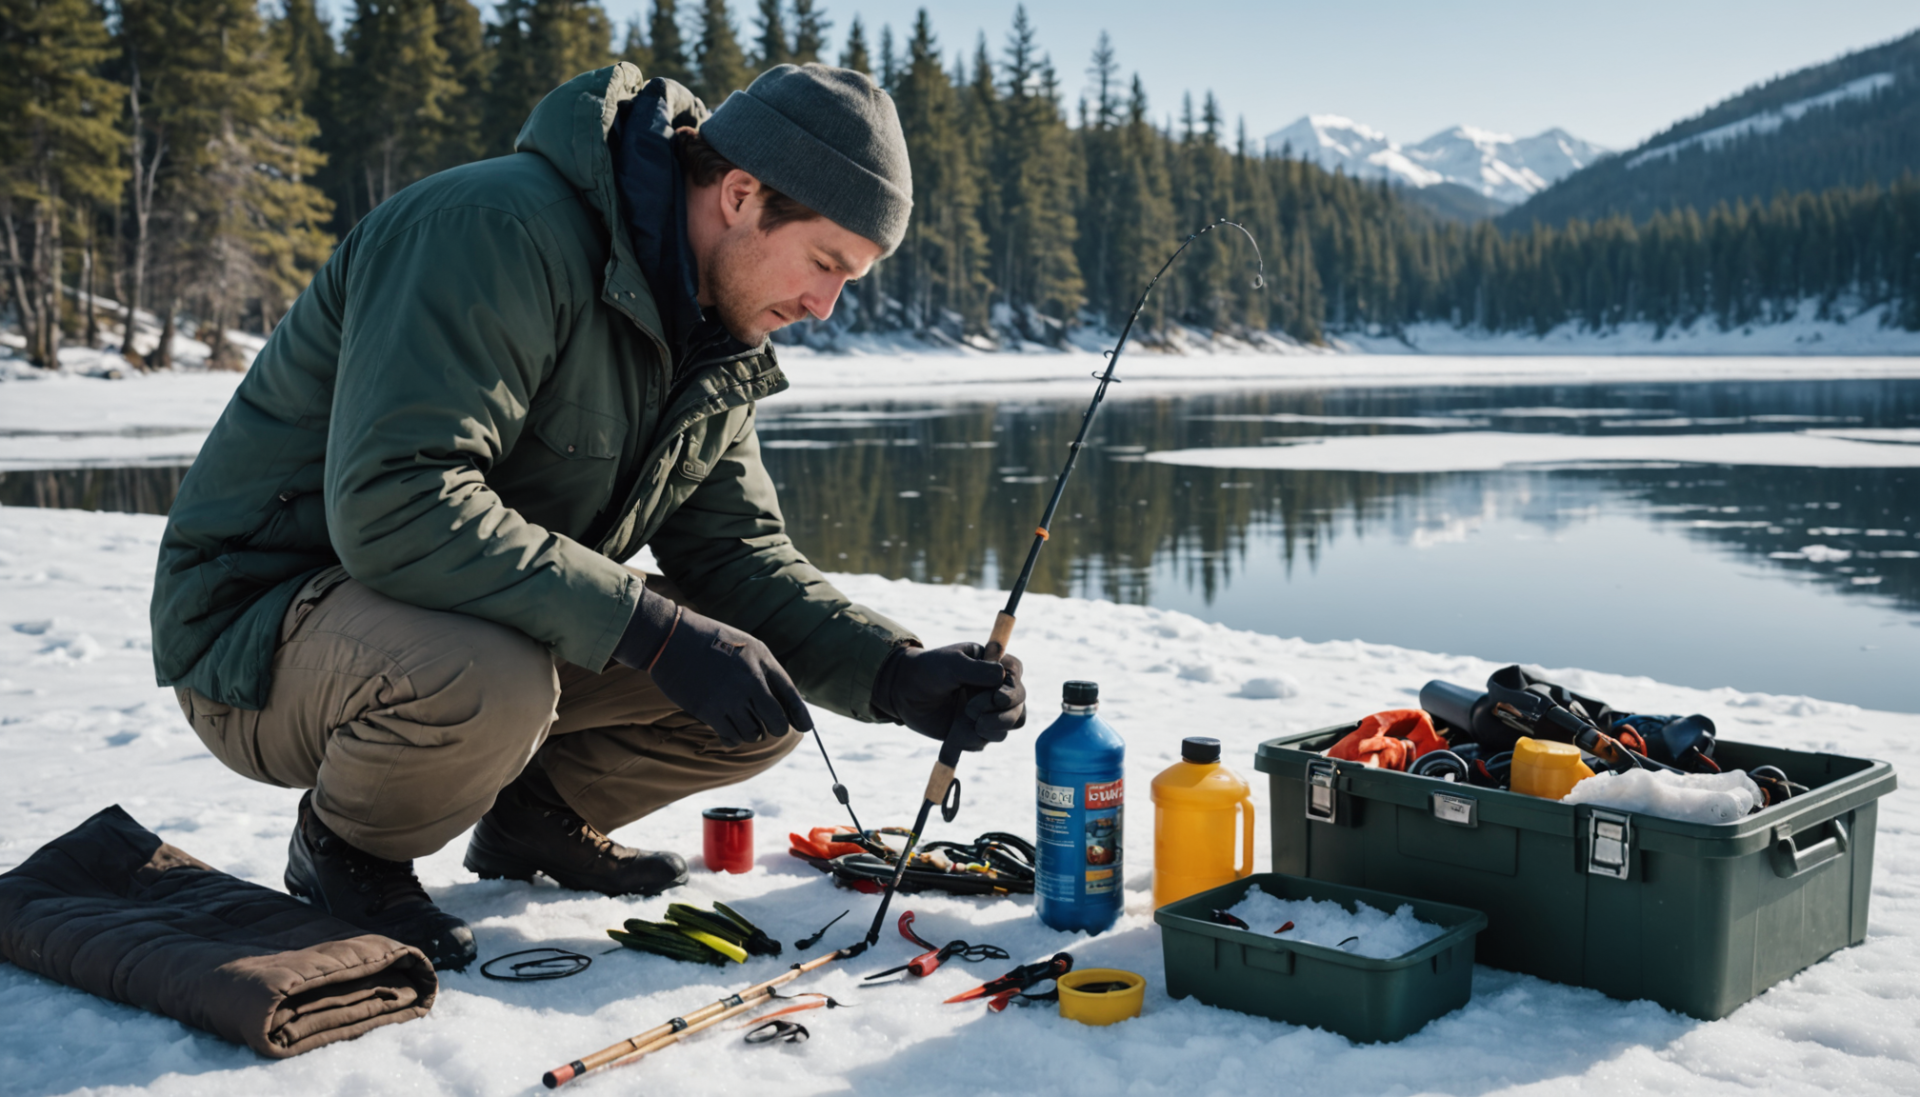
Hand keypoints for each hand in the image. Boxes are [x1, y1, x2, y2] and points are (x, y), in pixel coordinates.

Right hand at [613, 591, 812, 746]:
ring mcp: (730, 698)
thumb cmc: (711, 641)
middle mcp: (751, 682)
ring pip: (754, 734)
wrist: (672, 638)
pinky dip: (733, 738)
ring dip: (750, 731)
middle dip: (774, 726)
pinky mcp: (709, 711)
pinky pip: (731, 738)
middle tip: (765, 723)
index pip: (791, 696)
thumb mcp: (747, 646)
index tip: (805, 727)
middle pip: (777, 723)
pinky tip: (728, 730)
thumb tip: (783, 704)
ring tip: (740, 718)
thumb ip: (766, 672)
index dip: (801, 715)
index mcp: (763, 661)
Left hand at [873, 642, 1025, 751]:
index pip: (1016, 672)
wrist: (903, 693)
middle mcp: (995, 688)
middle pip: (1018, 703)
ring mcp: (988, 711)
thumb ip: (978, 670)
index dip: (1013, 685)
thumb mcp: (952, 664)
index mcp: (992, 664)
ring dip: (993, 726)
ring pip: (1010, 724)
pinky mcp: (977, 730)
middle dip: (1002, 712)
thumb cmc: (929, 670)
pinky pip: (988, 740)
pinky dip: (974, 738)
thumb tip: (1003, 675)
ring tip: (968, 720)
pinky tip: (956, 732)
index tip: (997, 695)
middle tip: (971, 710)